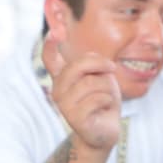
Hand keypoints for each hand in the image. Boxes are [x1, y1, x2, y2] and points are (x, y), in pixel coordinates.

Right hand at [43, 37, 121, 151]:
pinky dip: (108, 101)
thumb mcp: (101, 76)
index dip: (50, 45)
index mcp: (62, 77)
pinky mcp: (74, 119)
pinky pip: (98, 99)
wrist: (106, 130)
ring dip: (107, 88)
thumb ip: (93, 65)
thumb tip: (94, 61)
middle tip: (112, 69)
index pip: (50, 58)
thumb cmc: (103, 101)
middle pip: (77, 65)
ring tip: (106, 98)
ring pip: (92, 83)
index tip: (55, 32)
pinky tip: (104, 109)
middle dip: (100, 64)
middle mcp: (58, 90)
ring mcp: (64, 105)